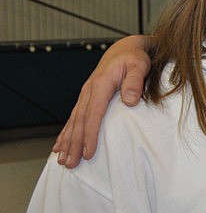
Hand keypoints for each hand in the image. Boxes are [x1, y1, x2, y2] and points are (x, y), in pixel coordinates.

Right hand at [52, 35, 151, 167]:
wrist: (125, 49)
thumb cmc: (134, 58)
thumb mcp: (139, 66)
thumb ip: (135, 82)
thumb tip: (129, 100)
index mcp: (101, 84)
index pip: (93, 114)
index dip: (90, 135)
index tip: (89, 152)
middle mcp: (89, 90)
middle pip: (80, 122)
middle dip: (74, 144)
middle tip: (70, 164)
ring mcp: (86, 94)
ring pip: (74, 122)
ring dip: (67, 142)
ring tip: (62, 160)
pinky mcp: (87, 98)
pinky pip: (74, 118)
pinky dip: (66, 133)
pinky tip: (59, 146)